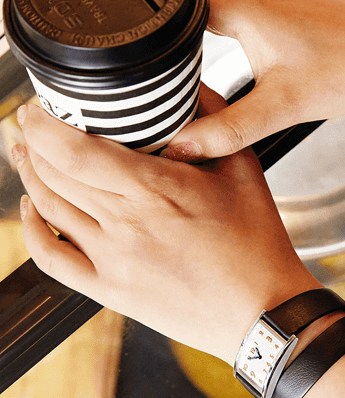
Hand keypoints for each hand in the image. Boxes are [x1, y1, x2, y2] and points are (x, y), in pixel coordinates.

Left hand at [13, 99, 319, 363]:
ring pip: (48, 208)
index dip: (42, 125)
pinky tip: (32, 209)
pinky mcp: (110, 290)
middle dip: (32, 142)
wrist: (262, 310)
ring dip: (31, 176)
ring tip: (29, 157)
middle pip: (53, 174)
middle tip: (32, 125)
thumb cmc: (258, 245)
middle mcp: (126, 224)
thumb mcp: (245, 169)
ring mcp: (113, 261)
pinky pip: (50, 258)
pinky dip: (30, 229)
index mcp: (157, 190)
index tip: (38, 109)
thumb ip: (215, 122)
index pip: (74, 150)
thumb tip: (191, 87)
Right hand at [162, 0, 344, 160]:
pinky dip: (220, 35)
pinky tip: (223, 61)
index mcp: (241, 1)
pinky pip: (232, 11)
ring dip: (195, 41)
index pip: (168, 7)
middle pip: (183, 9)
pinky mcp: (278, 0)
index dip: (149, 39)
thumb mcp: (282, 108)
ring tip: (186, 77)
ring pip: (208, 10)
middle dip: (170, 46)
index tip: (141, 73)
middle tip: (160, 84)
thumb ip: (227, 131)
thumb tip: (181, 148)